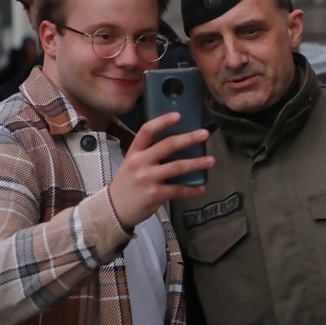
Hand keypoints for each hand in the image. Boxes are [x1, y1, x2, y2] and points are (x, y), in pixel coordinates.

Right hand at [110, 112, 214, 227]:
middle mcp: (140, 162)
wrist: (114, 209)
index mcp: (134, 152)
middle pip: (167, 145)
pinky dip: (192, 190)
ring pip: (177, 167)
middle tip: (205, 134)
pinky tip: (201, 188)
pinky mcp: (155, 194)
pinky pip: (178, 190)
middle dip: (188, 139)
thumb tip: (177, 143)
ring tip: (211, 160)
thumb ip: (149, 154)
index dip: (162, 121)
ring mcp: (147, 178)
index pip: (146, 131)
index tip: (178, 115)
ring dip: (197, 163)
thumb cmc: (127, 183)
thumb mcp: (132, 164)